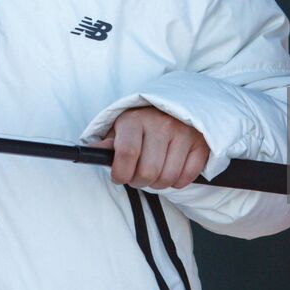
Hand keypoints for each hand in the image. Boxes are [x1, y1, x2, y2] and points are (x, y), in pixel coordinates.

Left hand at [90, 106, 210, 189]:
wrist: (176, 106)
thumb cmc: (142, 122)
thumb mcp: (121, 127)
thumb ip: (108, 143)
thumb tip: (89, 154)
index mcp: (136, 120)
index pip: (127, 154)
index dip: (121, 173)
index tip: (120, 176)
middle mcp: (161, 124)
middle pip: (148, 172)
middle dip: (139, 181)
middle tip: (138, 175)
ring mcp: (183, 133)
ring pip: (167, 178)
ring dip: (158, 183)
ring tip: (155, 172)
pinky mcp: (200, 144)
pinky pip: (186, 177)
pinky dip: (177, 182)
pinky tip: (171, 170)